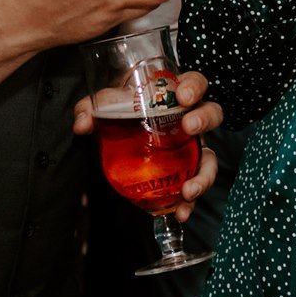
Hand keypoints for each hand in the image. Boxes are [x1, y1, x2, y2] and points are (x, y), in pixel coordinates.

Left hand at [73, 69, 222, 219]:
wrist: (120, 138)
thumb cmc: (120, 113)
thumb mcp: (104, 107)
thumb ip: (90, 109)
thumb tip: (83, 124)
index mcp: (174, 97)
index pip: (195, 83)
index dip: (194, 86)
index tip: (183, 96)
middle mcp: (189, 120)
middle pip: (212, 114)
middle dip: (205, 119)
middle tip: (190, 128)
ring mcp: (190, 148)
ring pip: (210, 157)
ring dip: (205, 174)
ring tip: (188, 190)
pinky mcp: (185, 173)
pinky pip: (195, 185)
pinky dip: (190, 203)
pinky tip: (180, 213)